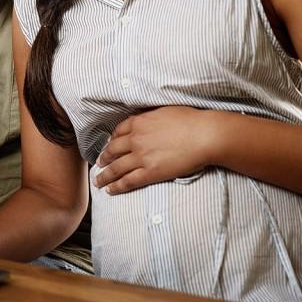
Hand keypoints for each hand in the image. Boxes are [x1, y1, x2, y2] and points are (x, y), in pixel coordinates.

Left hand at [94, 106, 216, 193]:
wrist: (204, 135)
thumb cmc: (190, 121)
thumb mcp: (163, 111)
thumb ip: (150, 117)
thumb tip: (147, 120)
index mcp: (139, 122)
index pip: (118, 132)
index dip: (111, 140)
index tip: (109, 145)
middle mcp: (135, 139)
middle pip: (113, 150)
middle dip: (104, 158)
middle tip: (99, 163)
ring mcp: (141, 156)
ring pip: (116, 168)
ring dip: (104, 175)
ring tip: (98, 181)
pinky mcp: (150, 172)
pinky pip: (128, 181)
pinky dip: (116, 186)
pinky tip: (110, 190)